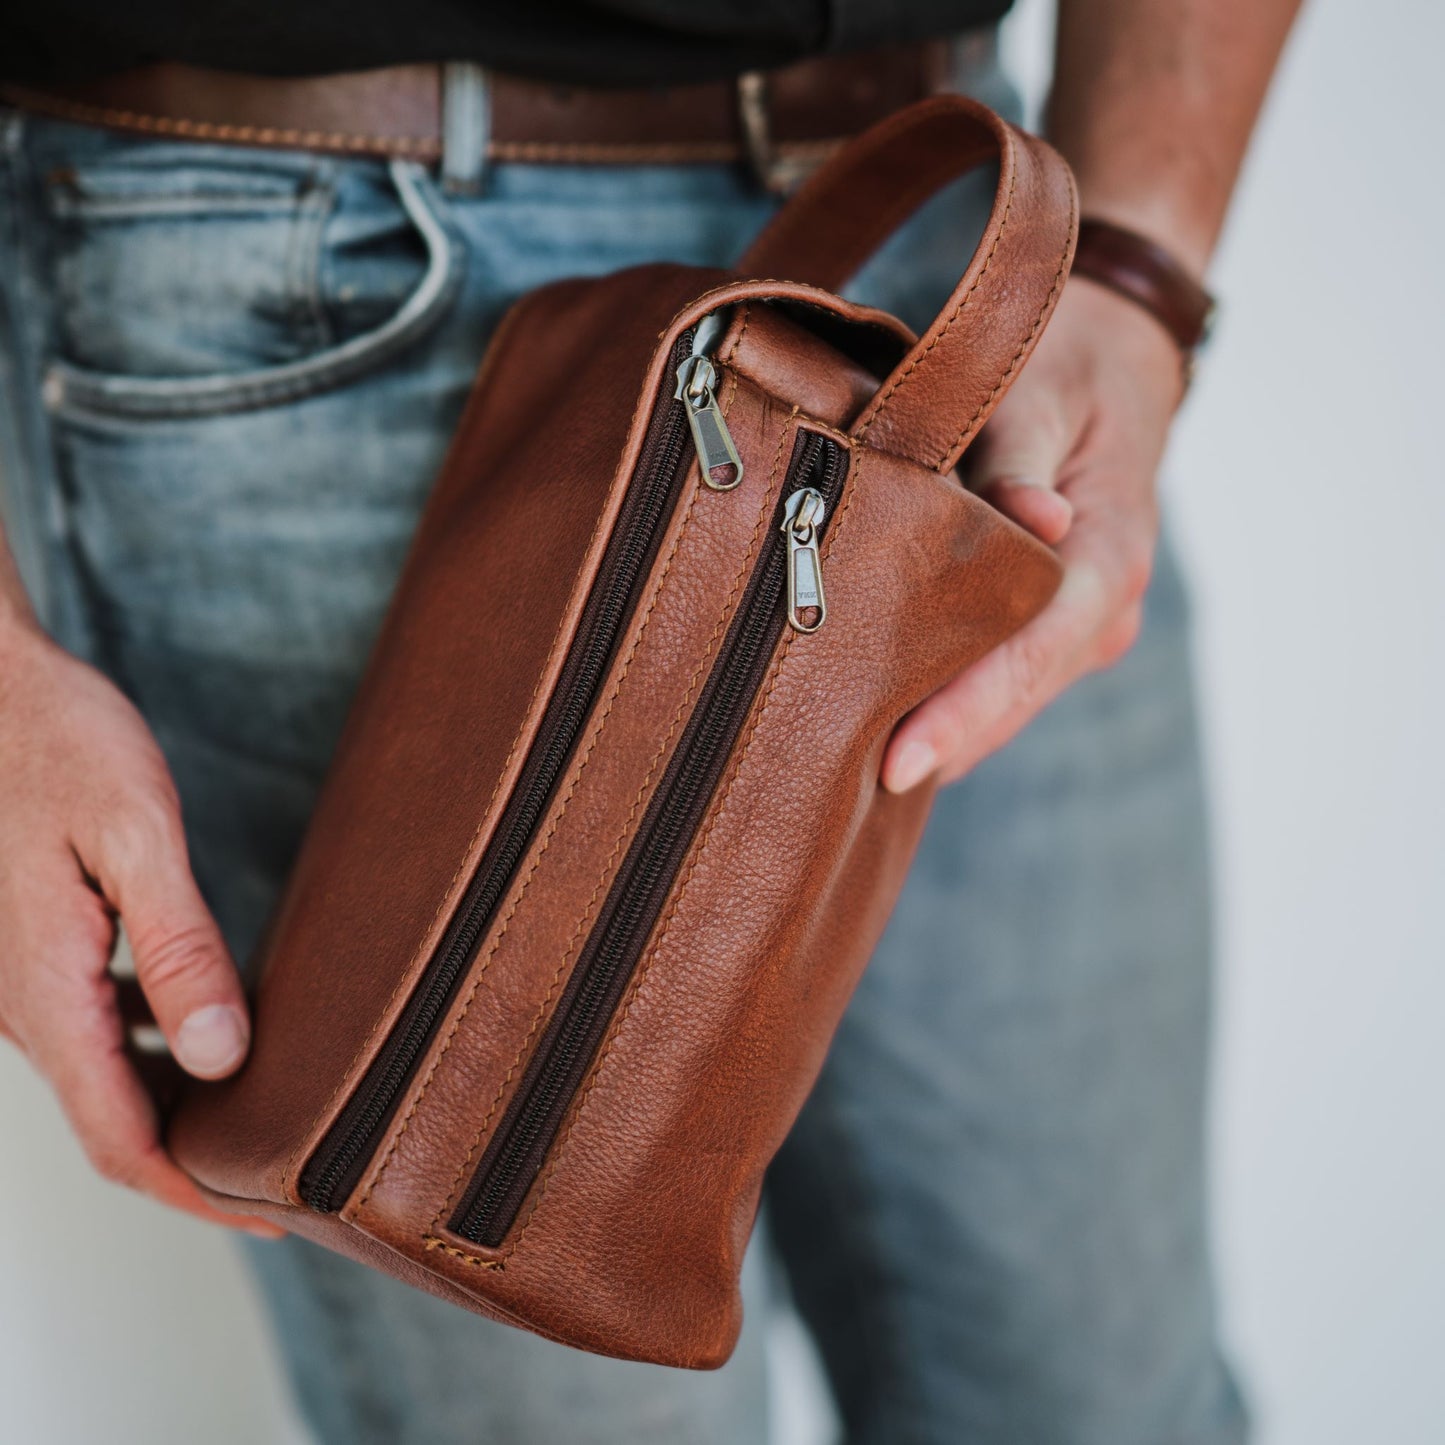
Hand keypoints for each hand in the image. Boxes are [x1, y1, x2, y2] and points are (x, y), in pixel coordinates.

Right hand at [0, 622, 282, 1236]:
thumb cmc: (58, 744)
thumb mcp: (134, 837)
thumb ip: (178, 948)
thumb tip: (220, 1055)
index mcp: (46, 995)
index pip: (121, 1139)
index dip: (196, 1193)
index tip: (272, 1213)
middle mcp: (29, 1006)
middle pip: (117, 1126)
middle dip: (198, 1167)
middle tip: (288, 1179)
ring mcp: (31, 982)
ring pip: (111, 1082)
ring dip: (182, 1114)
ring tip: (265, 1118)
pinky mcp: (46, 951)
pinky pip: (104, 1031)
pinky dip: (162, 1056)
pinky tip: (214, 1035)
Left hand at [882, 278, 1183, 792]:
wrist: (1116, 363)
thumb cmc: (1067, 368)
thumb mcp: (1037, 392)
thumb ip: (1022, 461)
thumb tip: (1033, 523)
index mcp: (1108, 557)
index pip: (1032, 656)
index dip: (965, 715)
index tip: (899, 765)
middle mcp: (1103, 610)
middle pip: (1013, 698)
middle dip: (938, 742)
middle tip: (842, 788)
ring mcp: (1082, 627)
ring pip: (1006, 699)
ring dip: (941, 731)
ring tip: (850, 771)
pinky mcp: (1055, 627)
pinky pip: (1002, 678)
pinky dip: (951, 703)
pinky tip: (887, 726)